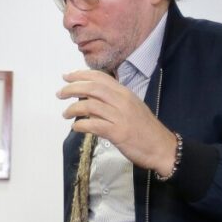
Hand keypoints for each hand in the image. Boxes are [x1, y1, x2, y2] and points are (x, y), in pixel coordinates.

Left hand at [58, 70, 177, 175]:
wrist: (162, 147)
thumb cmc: (145, 129)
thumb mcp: (131, 108)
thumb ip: (112, 102)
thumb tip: (89, 99)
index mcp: (125, 93)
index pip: (100, 77)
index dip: (81, 74)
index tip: (67, 76)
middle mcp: (122, 101)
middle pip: (92, 88)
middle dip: (72, 88)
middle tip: (60, 93)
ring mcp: (120, 117)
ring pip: (90, 105)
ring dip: (73, 108)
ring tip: (65, 113)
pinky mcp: (118, 133)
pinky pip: (94, 125)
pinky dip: (81, 125)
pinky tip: (76, 128)